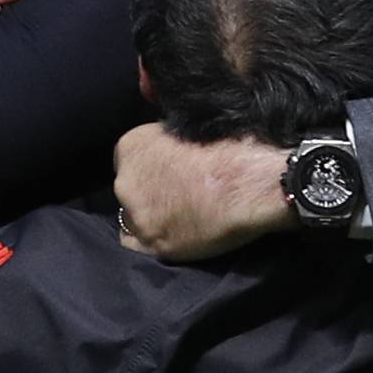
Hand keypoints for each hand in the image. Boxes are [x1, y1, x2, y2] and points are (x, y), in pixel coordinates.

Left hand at [113, 124, 294, 259]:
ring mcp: (137, 215)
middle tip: (178, 192)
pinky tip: (171, 234)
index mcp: (131, 146)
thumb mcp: (187, 127)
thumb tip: (170, 147)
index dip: (151, 165)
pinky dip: (151, 239)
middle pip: (129, 188)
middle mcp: (125, 181)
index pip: (130, 158)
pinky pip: (135, 245)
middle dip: (149, 190)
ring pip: (133, 217)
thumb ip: (167, 141)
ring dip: (151, 215)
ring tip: (179, 216)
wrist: (247, 180)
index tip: (169, 170)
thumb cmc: (227, 145)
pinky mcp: (153, 243)